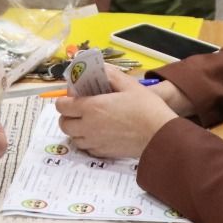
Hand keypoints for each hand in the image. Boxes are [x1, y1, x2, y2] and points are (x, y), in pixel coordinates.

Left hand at [54, 67, 178, 159]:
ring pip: (73, 137)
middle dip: (67, 115)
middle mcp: (88, 127)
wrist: (160, 135)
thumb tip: (99, 69)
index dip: (64, 100)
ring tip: (88, 121)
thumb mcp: (129, 84)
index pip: (62, 106)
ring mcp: (95, 142)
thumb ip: (110, 75)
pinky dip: (87, 140)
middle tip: (79, 109)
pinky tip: (98, 133)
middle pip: (64, 124)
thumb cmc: (146, 107)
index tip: (75, 96)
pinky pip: (86, 147)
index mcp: (92, 107)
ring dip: (76, 129)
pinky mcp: (103, 153)